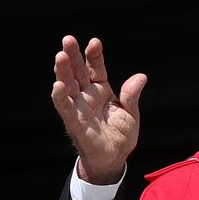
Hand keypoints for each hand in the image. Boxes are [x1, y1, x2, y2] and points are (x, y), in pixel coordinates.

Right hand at [51, 35, 146, 184]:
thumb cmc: (120, 136)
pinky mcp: (74, 122)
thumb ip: (131, 96)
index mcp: (101, 89)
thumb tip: (141, 77)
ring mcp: (79, 107)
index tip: (94, 42)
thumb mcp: (130, 114)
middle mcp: (87, 95)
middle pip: (78, 71)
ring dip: (62, 71)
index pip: (96, 67)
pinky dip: (60, 98)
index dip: (94, 55)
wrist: (113, 159)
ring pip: (68, 85)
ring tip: (60, 56)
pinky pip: (65, 109)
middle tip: (68, 39)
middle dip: (73, 56)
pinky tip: (57, 86)